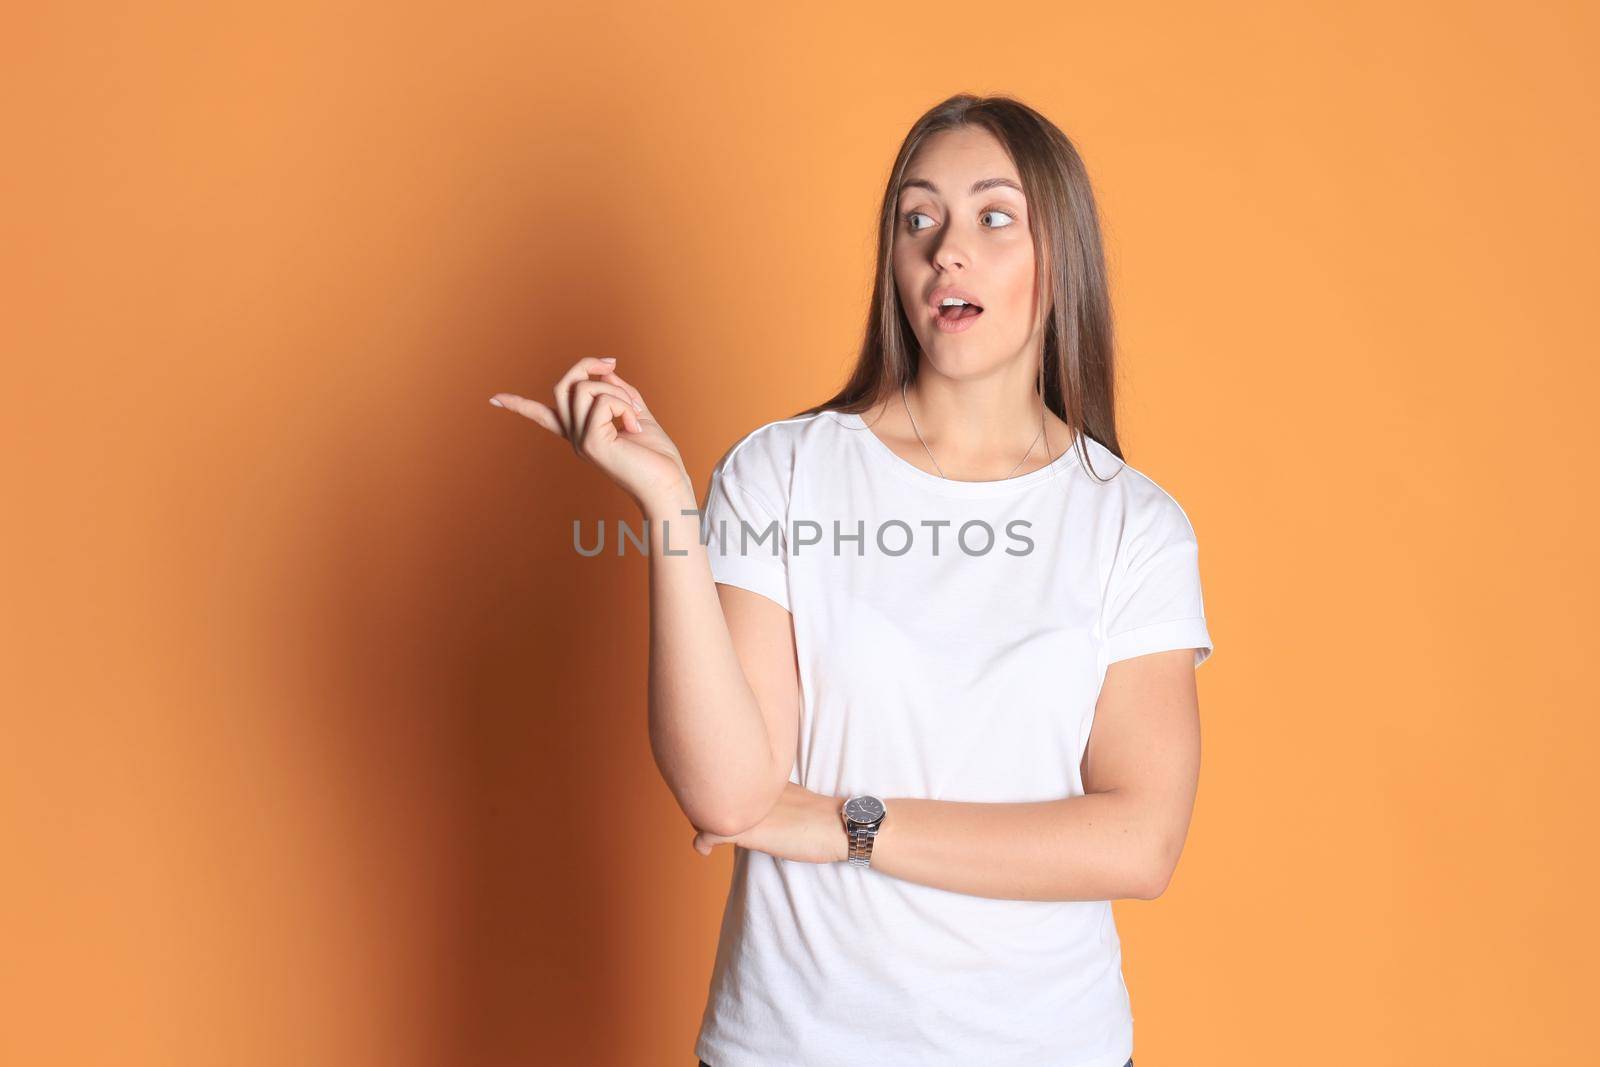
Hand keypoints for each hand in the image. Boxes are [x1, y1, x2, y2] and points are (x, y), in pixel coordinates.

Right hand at [490, 356, 690, 509]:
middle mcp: (575, 437)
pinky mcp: (591, 441)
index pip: (544, 416)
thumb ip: (616, 390)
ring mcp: (580, 440)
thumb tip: (603, 370)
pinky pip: (603, 400)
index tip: (494, 399)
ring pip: (584, 387)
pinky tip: (636, 426)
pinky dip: (625, 405)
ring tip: (635, 413)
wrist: (668, 484)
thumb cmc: (656, 454)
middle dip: (588, 365)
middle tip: (612, 364)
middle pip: (564, 385)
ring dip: (617, 390)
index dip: (519, 405)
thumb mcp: (635, 411)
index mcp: (582, 432)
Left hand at [692, 782, 848, 864]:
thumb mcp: (793, 798)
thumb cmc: (822, 817)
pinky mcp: (749, 830)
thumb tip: (763, 814)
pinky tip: (703, 850)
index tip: (709, 801)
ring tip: (703, 837)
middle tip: (701, 820)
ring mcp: (748, 809)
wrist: (838, 825)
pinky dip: (702, 841)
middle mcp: (751, 789)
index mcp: (762, 779)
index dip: (714, 790)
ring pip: (707, 809)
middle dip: (703, 804)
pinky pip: (711, 832)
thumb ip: (772, 800)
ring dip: (701, 822)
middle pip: (712, 789)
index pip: (727, 776)